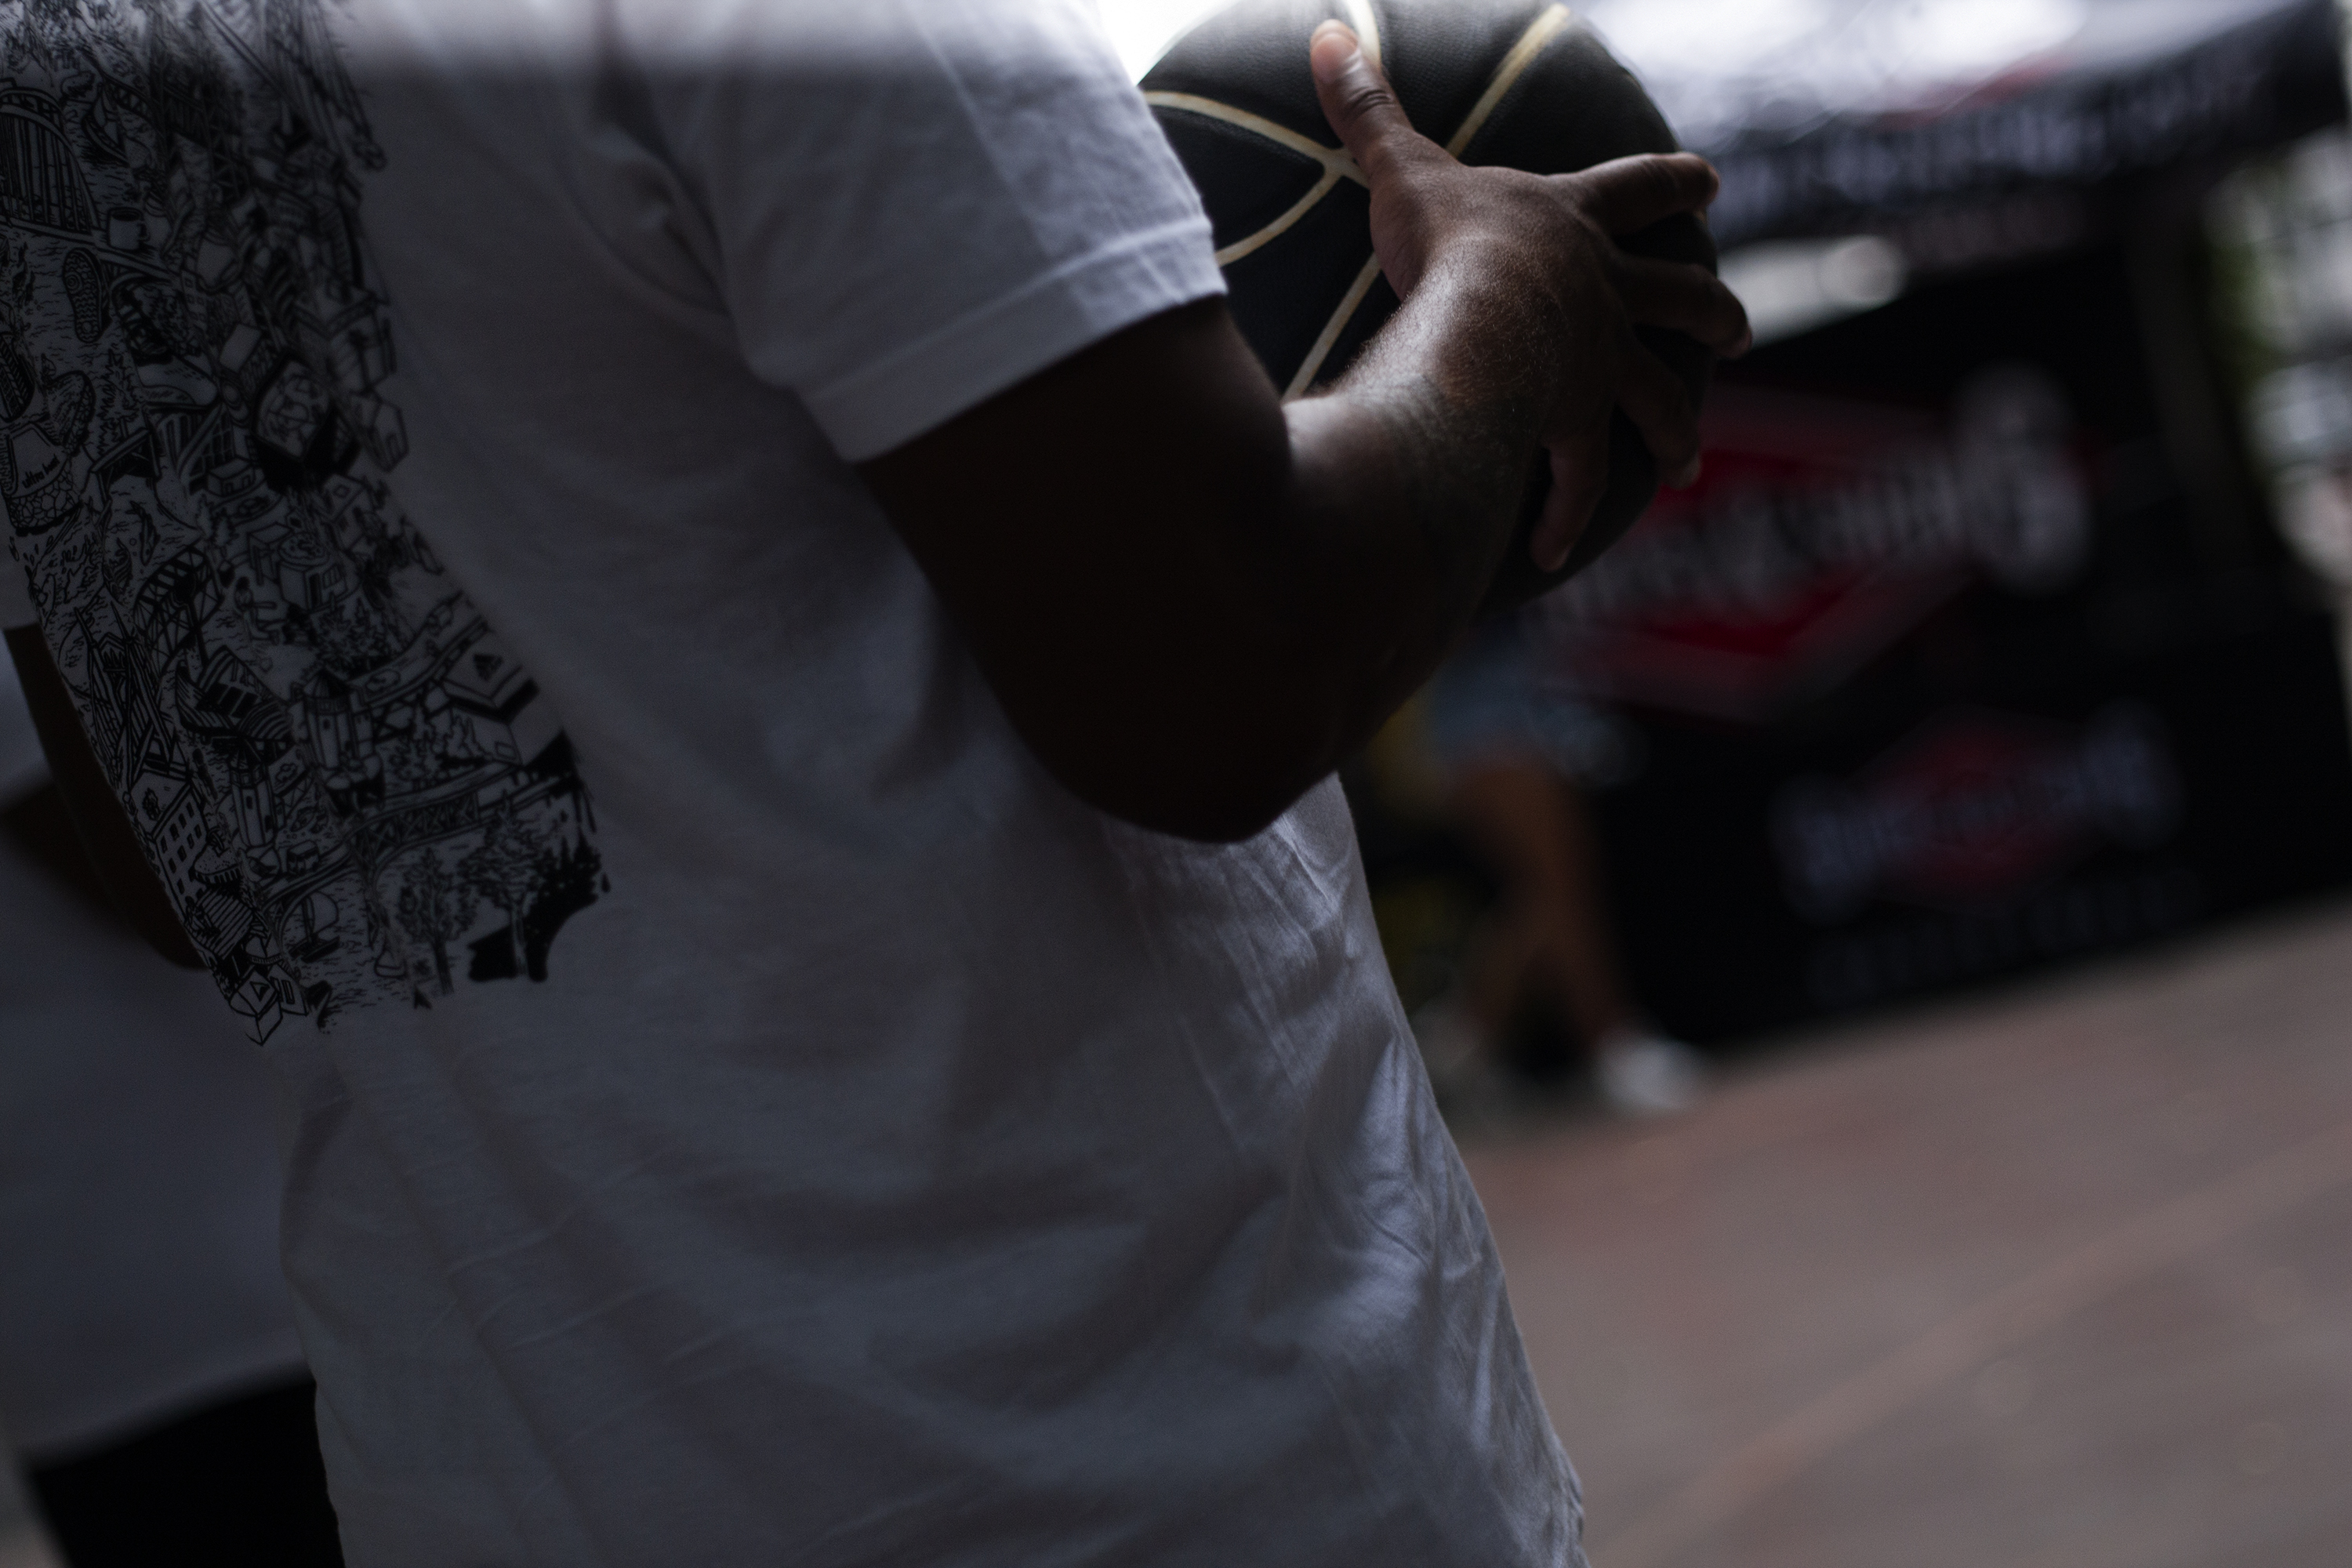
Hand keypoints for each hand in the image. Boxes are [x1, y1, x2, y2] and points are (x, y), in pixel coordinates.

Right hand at [1308, 22, 1747, 569]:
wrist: (1479, 314)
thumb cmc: (1447, 240)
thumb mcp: (1404, 165)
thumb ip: (1368, 107)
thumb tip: (1322, 30)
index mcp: (1576, 225)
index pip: (1644, 187)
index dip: (1677, 182)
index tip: (1710, 185)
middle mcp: (1606, 294)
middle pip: (1684, 298)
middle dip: (1714, 315)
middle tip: (1739, 331)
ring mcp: (1600, 362)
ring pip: (1658, 397)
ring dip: (1675, 429)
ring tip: (1686, 460)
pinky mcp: (1574, 421)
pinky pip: (1577, 475)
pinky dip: (1565, 511)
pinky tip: (1553, 548)